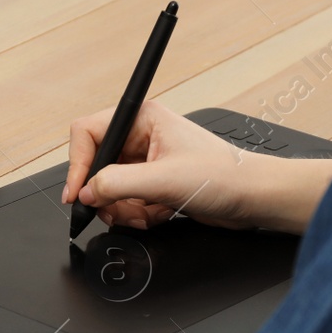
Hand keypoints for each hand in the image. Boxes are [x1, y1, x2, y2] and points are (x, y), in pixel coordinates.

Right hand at [62, 101, 331, 234]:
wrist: (254, 198)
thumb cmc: (225, 174)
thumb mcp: (164, 180)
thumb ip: (118, 184)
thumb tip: (86, 191)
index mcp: (142, 119)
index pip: (89, 133)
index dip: (78, 164)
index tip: (77, 193)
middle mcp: (141, 136)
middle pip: (97, 166)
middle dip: (106, 194)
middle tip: (115, 209)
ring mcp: (147, 161)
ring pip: (110, 188)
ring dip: (123, 208)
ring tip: (146, 213)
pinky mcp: (154, 183)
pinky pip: (126, 201)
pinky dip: (137, 214)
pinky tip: (158, 214)